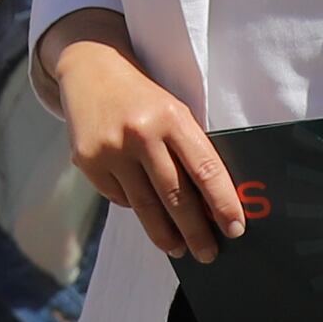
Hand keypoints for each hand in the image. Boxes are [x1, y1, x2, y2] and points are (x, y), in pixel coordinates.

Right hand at [44, 23, 237, 263]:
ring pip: (145, 205)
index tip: (235, 229)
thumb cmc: (143, 97)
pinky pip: (118, 197)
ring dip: (165, 234)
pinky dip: (133, 206)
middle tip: (208, 253)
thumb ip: (190, 151)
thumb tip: (211, 205)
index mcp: (172, 117)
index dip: (223, 204)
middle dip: (195, 231)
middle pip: (175, 196)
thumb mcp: (173, 112)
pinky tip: (143, 209)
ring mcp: (110, 149)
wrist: (90, 68)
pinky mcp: (86, 160)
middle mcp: (140, 133)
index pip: (205, 170)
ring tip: (179, 249)